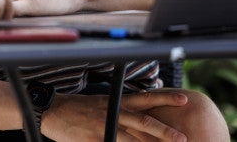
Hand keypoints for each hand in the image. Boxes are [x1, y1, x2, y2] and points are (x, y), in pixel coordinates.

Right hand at [43, 91, 188, 141]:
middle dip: (164, 131)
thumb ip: (120, 109)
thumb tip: (139, 116)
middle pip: (143, 121)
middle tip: (183, 138)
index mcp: (116, 102)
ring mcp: (104, 128)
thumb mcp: (101, 103)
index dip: (165, 99)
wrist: (52, 110)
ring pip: (132, 140)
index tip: (184, 99)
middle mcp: (113, 113)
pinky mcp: (96, 140)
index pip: (145, 98)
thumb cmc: (78, 108)